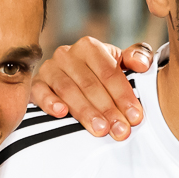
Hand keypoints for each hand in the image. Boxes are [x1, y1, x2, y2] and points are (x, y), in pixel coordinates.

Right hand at [34, 36, 152, 139]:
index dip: (123, 95)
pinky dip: (49, 102)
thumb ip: (137, 57)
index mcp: (90, 47)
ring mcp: (49, 69)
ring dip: (85, 112)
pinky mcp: (36, 84)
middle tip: (120, 131)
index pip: (109, 72)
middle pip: (90, 84)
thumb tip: (142, 64)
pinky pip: (39, 92)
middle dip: (108, 110)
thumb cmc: (103, 72)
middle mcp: (67, 54)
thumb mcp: (122, 62)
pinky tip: (61, 113)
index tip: (135, 117)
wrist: (75, 76)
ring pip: (68, 90)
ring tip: (100, 130)